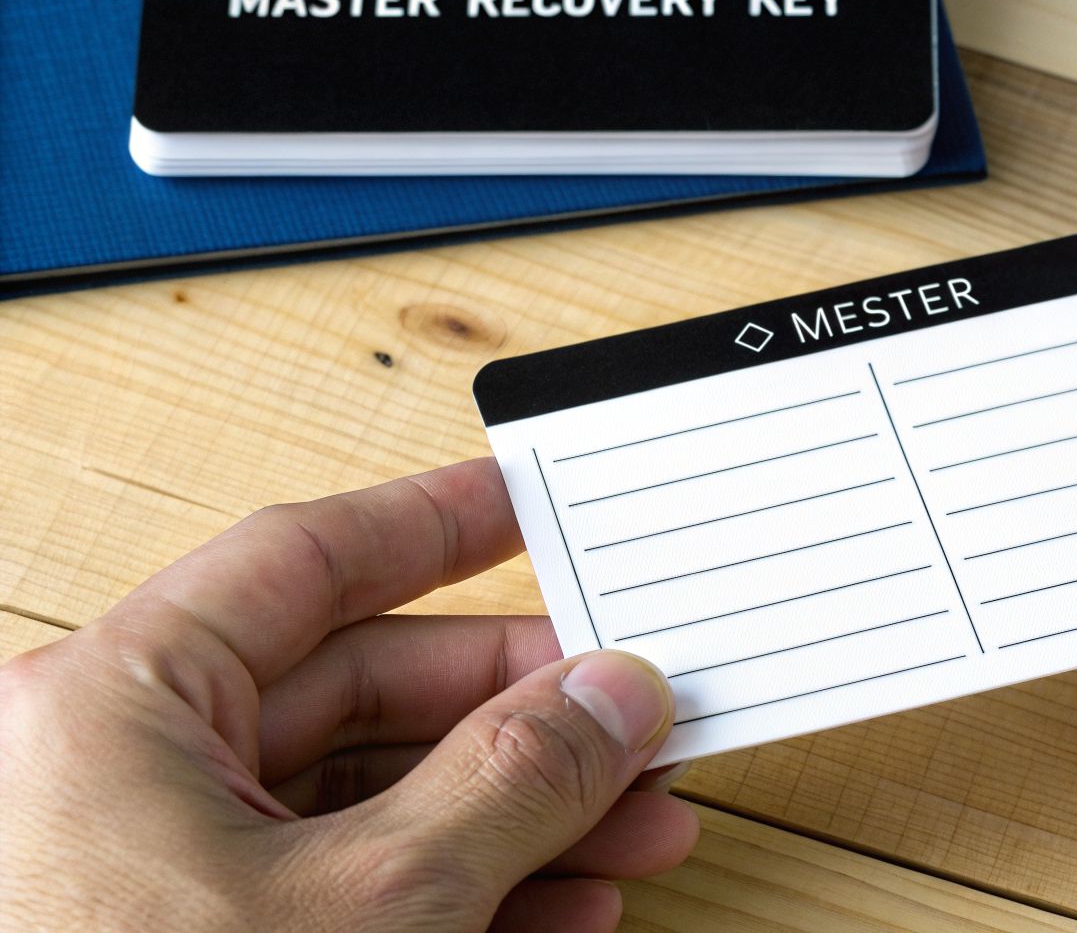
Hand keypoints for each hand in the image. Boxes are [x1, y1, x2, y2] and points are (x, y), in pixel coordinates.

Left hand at [0, 459, 697, 930]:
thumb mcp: (377, 904)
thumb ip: (512, 780)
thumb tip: (611, 694)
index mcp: (116, 709)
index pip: (304, 562)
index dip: (434, 525)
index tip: (528, 507)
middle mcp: (123, 775)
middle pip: (361, 692)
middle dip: (520, 713)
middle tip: (630, 712)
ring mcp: (162, 874)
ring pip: (373, 799)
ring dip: (519, 813)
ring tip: (637, 824)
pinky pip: (353, 888)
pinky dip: (465, 893)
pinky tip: (564, 908)